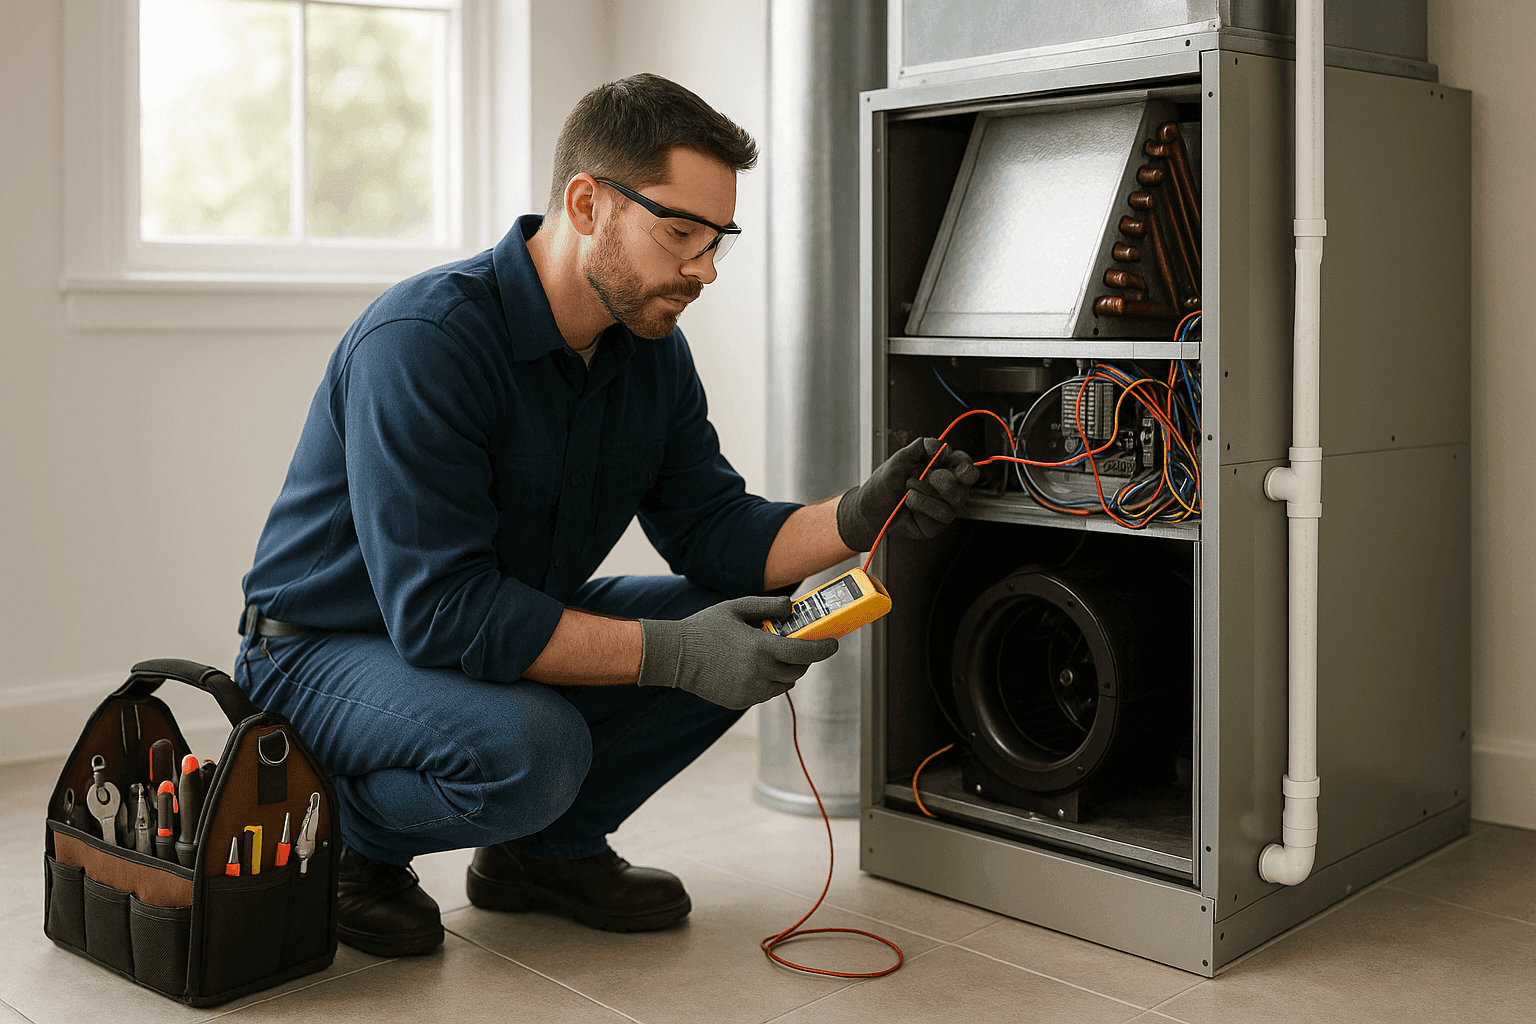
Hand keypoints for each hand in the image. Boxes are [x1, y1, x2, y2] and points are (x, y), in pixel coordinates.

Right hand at [637, 596, 838, 709]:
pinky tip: (754, 668)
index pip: (805, 652)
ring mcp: (750, 690)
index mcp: (761, 648)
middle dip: (804, 659)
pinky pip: (766, 693)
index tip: (833, 644)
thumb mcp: (737, 607)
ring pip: (784, 685)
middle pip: (798, 671)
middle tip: (800, 646)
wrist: (676, 656)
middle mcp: (759, 672)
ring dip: (787, 672)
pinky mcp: (741, 701)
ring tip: (773, 656)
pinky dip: (769, 682)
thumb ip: (768, 606)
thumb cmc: (705, 628)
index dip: (824, 649)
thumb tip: (793, 607)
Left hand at [836, 437, 979, 551]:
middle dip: (944, 480)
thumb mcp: (900, 458)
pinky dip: (921, 507)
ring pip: (954, 501)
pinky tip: (910, 507)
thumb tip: (941, 445)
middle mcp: (946, 488)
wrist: (869, 509)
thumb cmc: (884, 484)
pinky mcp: (937, 525)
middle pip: (964, 484)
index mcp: (941, 468)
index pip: (964, 464)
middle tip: (925, 477)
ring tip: (908, 492)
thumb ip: (921, 447)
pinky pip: (941, 516)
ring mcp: (943, 507)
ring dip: (926, 493)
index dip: (965, 465)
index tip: (954, 466)